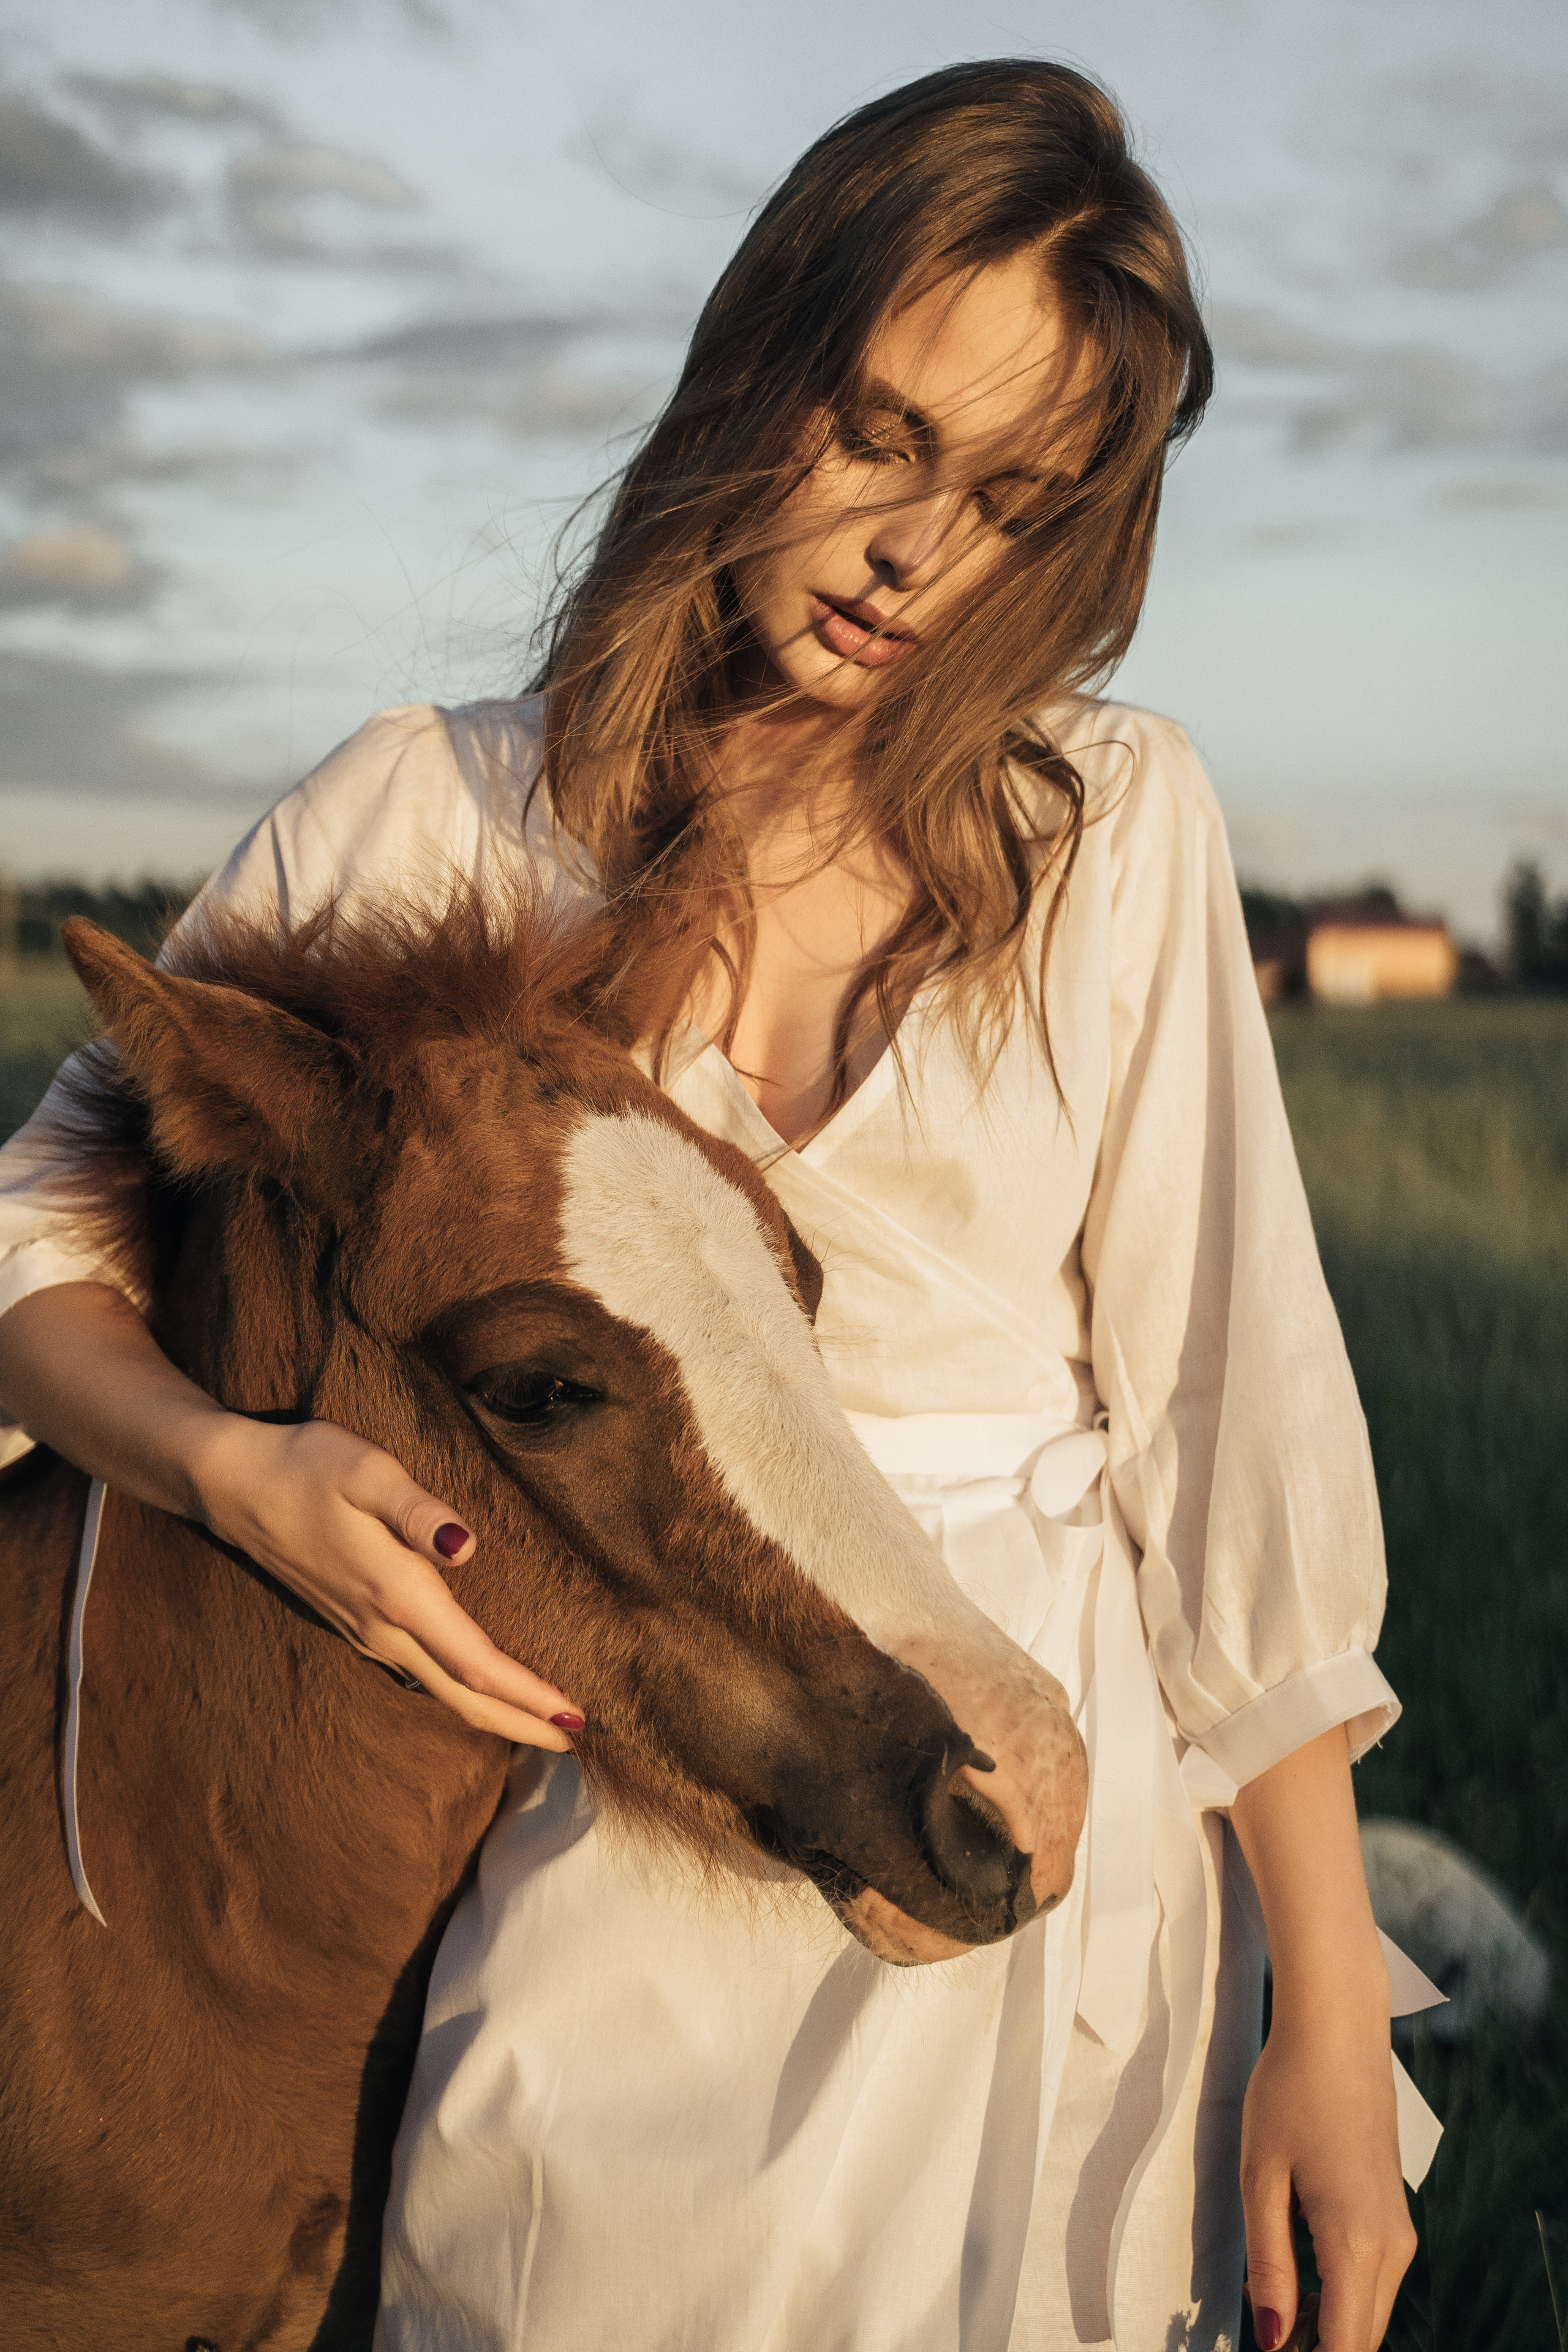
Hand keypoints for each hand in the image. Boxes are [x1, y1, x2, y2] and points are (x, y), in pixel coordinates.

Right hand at [192, 1413, 584, 1749]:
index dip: (528, 1695)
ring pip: (439, 1689)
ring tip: (538, 1723)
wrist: (231, 1484)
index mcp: (399, 1596)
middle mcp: (382, 1628)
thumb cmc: (306, 1467)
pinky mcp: (352, 1622)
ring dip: (491, 1710)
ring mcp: (364, 1632)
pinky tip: (474, 1683)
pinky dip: (458, 1689)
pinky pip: (418, 1673)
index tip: (575, 1718)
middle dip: (520, 1722)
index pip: (476, 1663)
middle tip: (575, 1742)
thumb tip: (467, 1547)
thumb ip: (419, 1512)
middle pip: (463, 1695)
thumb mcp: (368, 1472)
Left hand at [1239, 1990, 1415, 2349]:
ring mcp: (1399, 2231)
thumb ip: (1269, 2265)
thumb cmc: (1290, 2090)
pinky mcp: (1394, 2215)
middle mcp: (1392, 2246)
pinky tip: (1295, 2272)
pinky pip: (1372, 2280)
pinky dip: (1338, 2294)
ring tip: (1269, 2296)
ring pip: (1368, 2313)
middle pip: (1360, 2339)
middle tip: (1261, 2324)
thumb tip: (1273, 2338)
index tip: (1269, 2346)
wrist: (1338, 2028)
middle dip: (1313, 2345)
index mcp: (1357, 2242)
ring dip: (1325, 2323)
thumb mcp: (1261, 2178)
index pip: (1344, 2347)